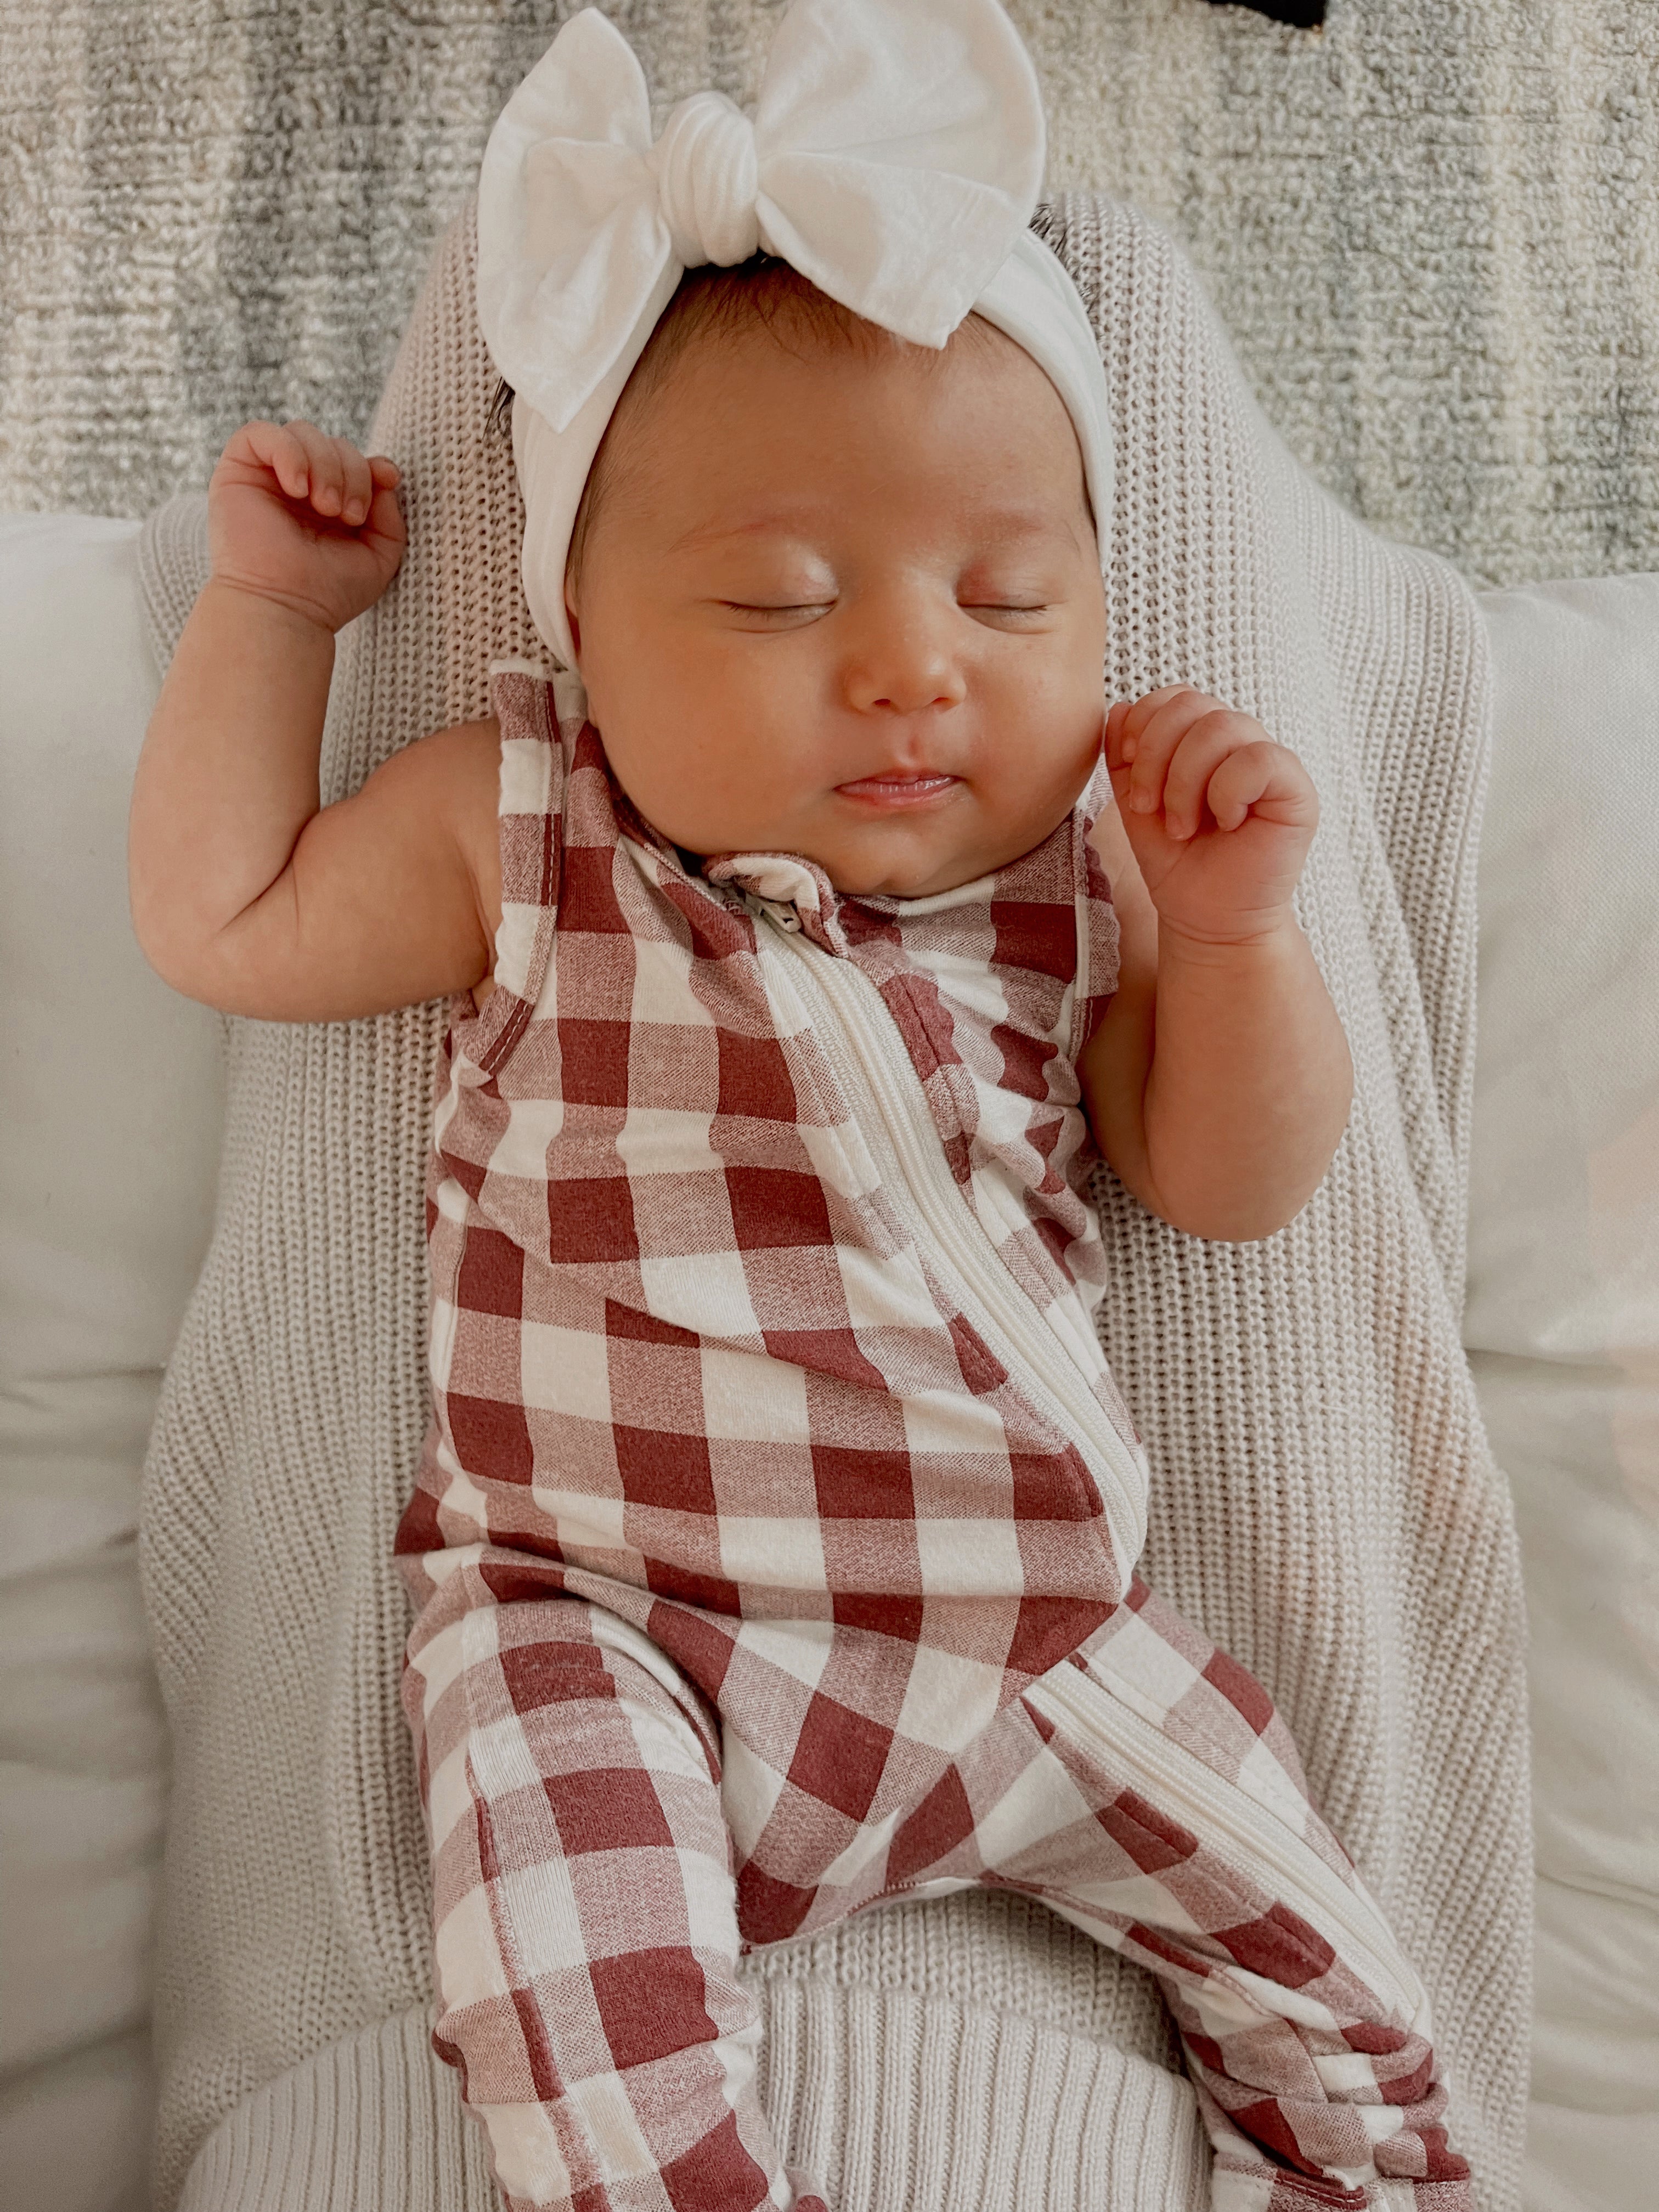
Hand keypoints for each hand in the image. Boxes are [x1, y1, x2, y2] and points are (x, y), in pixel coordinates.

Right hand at [207, 418, 406, 635]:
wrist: (287, 608)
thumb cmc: (330, 591)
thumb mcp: (379, 553)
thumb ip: (389, 513)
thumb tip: (384, 470)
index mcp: (329, 502)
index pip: (354, 459)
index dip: (372, 464)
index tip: (386, 479)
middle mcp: (298, 487)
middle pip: (333, 442)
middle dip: (351, 471)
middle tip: (347, 514)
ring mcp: (267, 478)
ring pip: (303, 432)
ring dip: (325, 465)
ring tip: (326, 507)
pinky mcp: (236, 472)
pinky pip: (259, 433)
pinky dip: (288, 453)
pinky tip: (297, 488)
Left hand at [1104, 686, 1318, 946]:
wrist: (1207, 921)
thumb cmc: (1178, 864)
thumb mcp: (1136, 805)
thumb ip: (1126, 758)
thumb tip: (1119, 708)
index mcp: (1204, 742)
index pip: (1176, 697)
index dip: (1144, 724)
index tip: (1129, 768)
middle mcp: (1240, 744)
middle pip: (1193, 705)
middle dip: (1156, 755)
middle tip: (1149, 807)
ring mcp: (1271, 763)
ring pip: (1223, 726)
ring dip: (1185, 781)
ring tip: (1182, 825)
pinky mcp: (1296, 789)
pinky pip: (1259, 758)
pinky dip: (1227, 792)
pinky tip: (1227, 823)